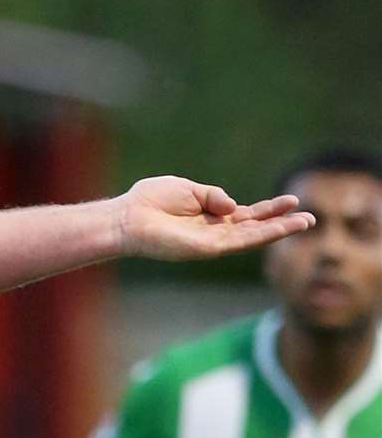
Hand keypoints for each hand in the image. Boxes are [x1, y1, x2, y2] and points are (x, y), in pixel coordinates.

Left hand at [114, 177, 313, 260]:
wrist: (128, 216)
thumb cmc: (151, 201)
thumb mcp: (189, 189)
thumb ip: (215, 196)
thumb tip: (235, 207)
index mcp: (211, 215)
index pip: (247, 214)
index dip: (269, 209)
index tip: (292, 201)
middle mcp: (215, 230)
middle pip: (255, 227)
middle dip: (282, 222)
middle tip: (310, 217)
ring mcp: (212, 241)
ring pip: (253, 236)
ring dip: (280, 230)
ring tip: (305, 222)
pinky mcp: (207, 248)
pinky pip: (239, 241)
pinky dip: (261, 235)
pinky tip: (279, 228)